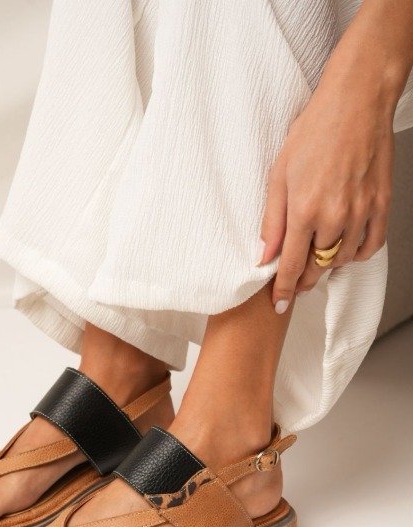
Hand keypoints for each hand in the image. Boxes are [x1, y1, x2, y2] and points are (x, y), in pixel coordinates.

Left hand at [259, 64, 394, 313]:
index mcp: (304, 210)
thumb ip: (272, 220)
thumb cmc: (314, 131)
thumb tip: (265, 254)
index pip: (291, 265)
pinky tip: (345, 250)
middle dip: (304, 280)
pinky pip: (370, 245)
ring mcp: (362, 212)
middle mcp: (335, 216)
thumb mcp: (279, 175)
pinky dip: (357, 254)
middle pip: (318, 267)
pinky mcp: (381, 205)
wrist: (356, 102)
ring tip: (318, 261)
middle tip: (295, 282)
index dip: (284, 289)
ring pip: (343, 260)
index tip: (278, 304)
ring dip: (328, 266)